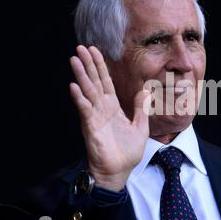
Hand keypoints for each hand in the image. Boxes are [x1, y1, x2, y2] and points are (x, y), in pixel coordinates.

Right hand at [69, 45, 150, 190]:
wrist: (120, 171)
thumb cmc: (127, 152)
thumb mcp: (140, 127)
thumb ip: (141, 108)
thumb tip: (146, 90)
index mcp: (113, 108)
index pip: (105, 82)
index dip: (100, 66)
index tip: (95, 51)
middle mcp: (102, 109)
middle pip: (94, 82)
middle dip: (88, 65)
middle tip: (80, 48)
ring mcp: (95, 117)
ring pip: (87, 92)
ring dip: (81, 76)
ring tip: (75, 60)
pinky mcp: (91, 128)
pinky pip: (85, 110)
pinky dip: (80, 99)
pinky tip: (74, 86)